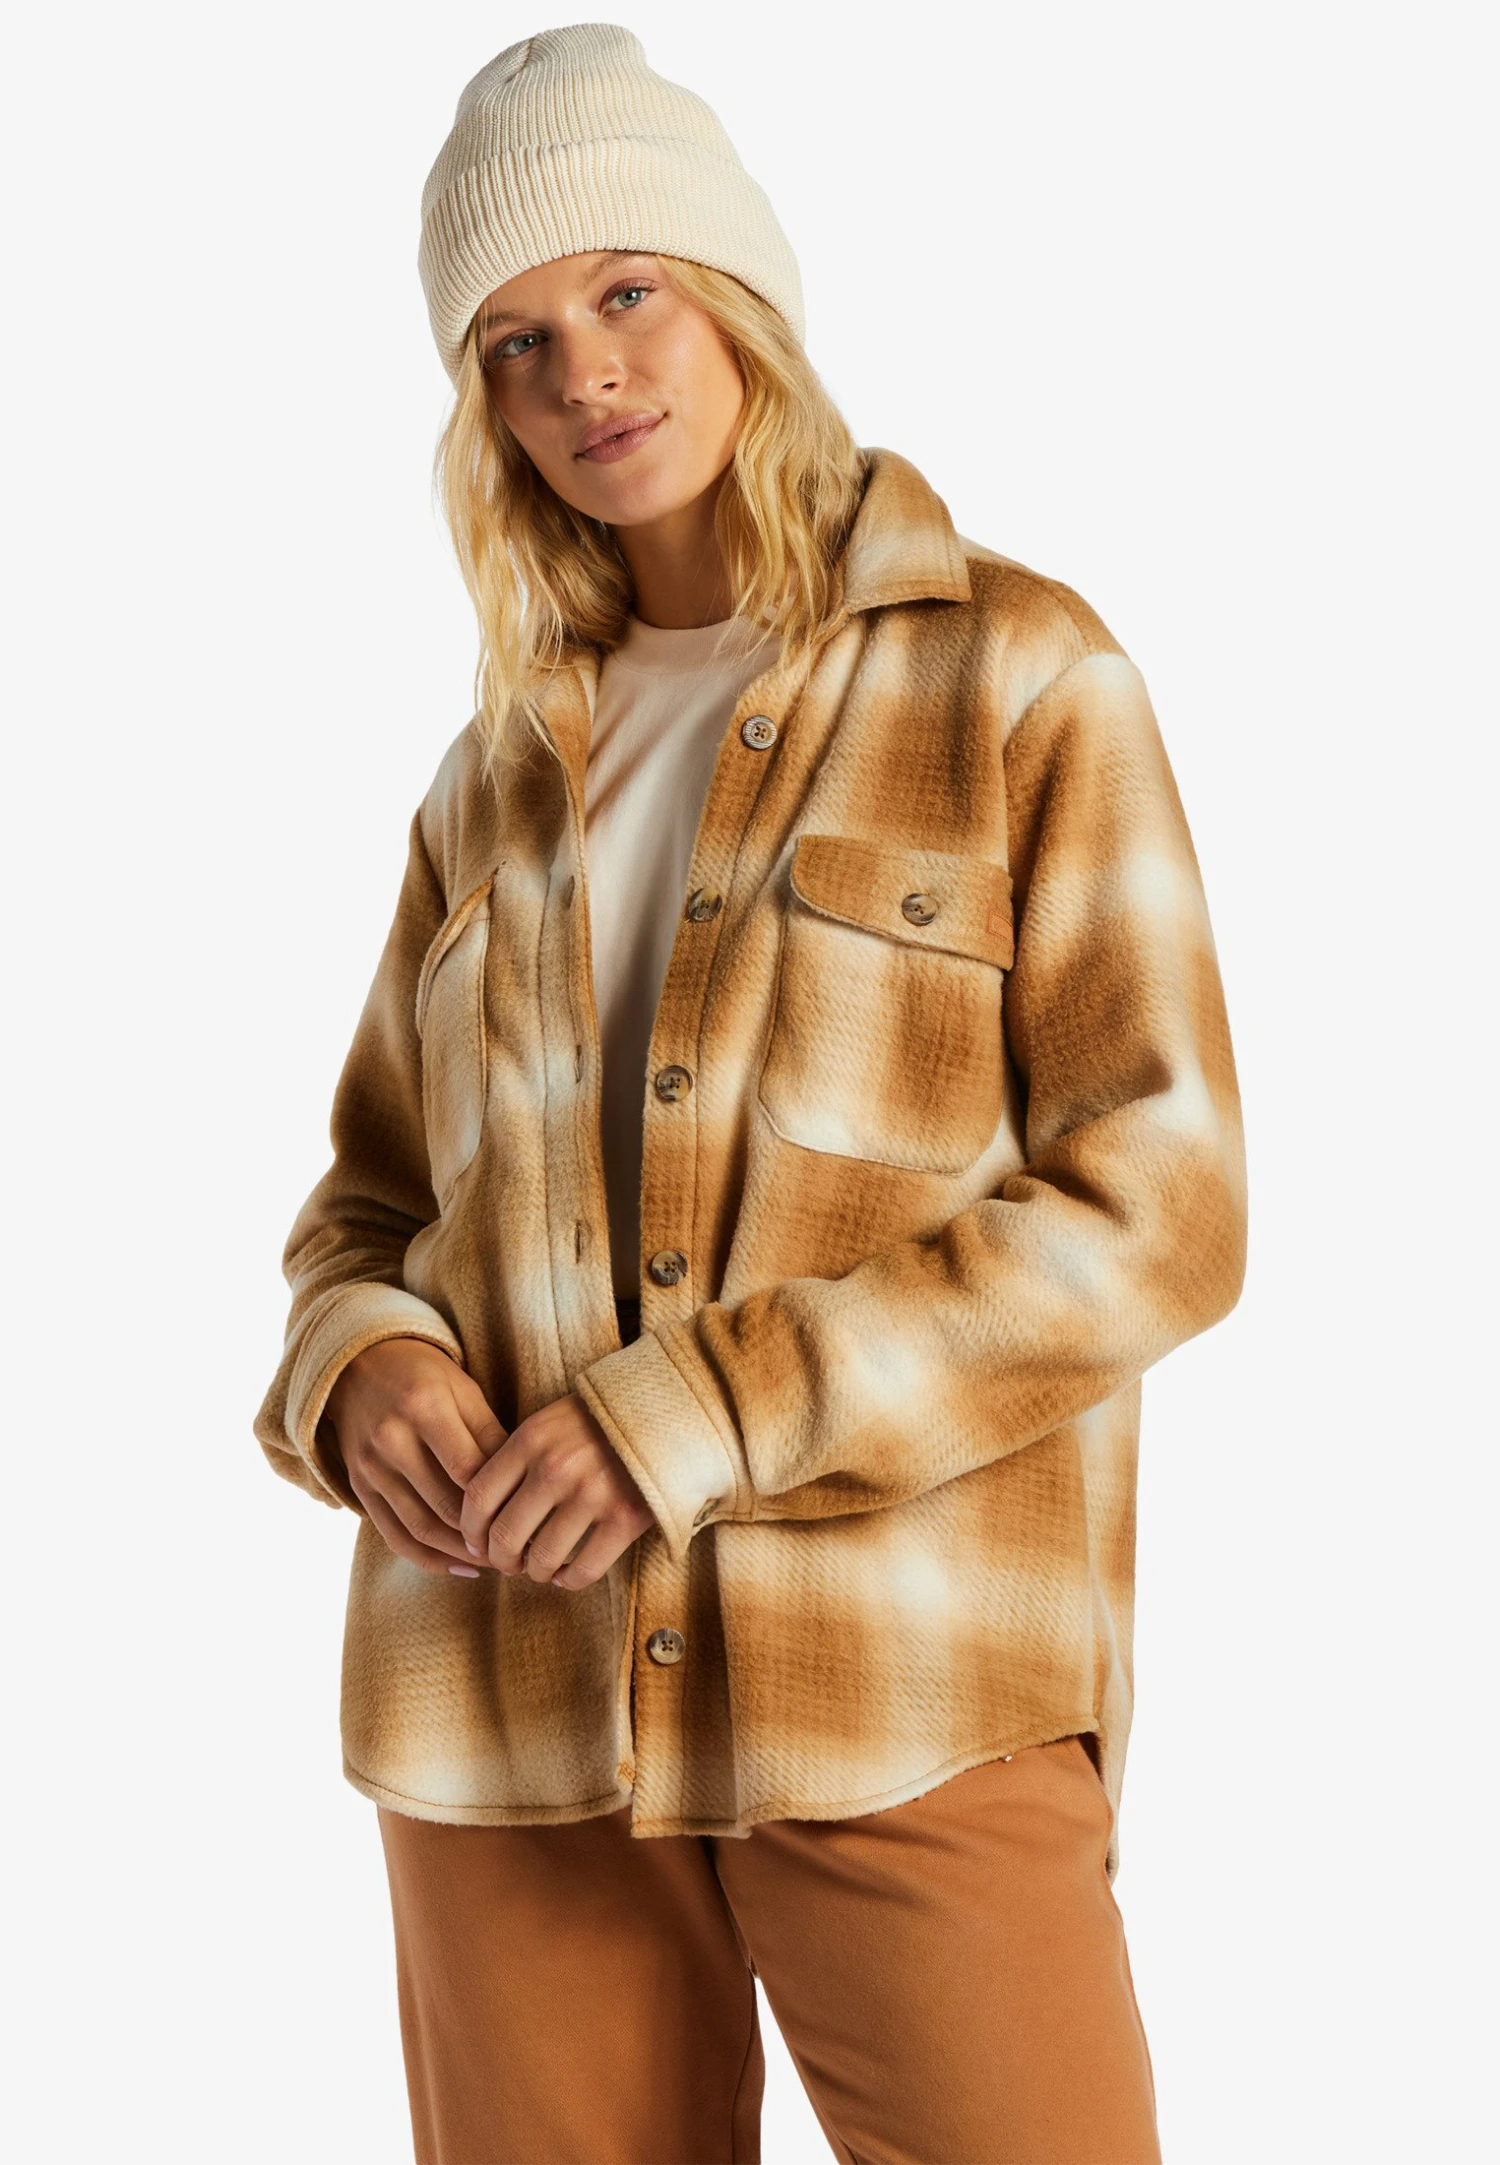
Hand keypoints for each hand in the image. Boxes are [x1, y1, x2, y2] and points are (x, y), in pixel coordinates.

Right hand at [323, 1339, 505, 1576]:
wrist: (358, 1365)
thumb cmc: (424, 1376)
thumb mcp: (464, 1390)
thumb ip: (491, 1435)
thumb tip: (524, 1484)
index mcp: (425, 1407)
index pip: (469, 1470)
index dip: (501, 1500)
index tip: (531, 1517)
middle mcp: (392, 1440)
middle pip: (445, 1506)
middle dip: (486, 1536)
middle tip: (522, 1550)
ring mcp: (371, 1468)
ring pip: (421, 1528)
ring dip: (462, 1554)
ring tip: (498, 1562)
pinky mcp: (359, 1487)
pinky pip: (394, 1537)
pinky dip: (428, 1559)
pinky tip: (460, 1567)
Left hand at [459, 1393, 653, 1591]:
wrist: (666, 1412)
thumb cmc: (600, 1421)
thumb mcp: (551, 1422)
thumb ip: (518, 1457)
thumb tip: (485, 1513)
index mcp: (531, 1439)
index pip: (479, 1496)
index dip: (471, 1529)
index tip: (476, 1543)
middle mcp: (556, 1468)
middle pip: (505, 1535)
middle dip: (500, 1559)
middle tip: (507, 1564)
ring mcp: (591, 1494)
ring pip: (541, 1558)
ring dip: (534, 1572)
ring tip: (539, 1569)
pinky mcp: (625, 1517)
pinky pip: (584, 1570)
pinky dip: (569, 1580)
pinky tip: (566, 1574)